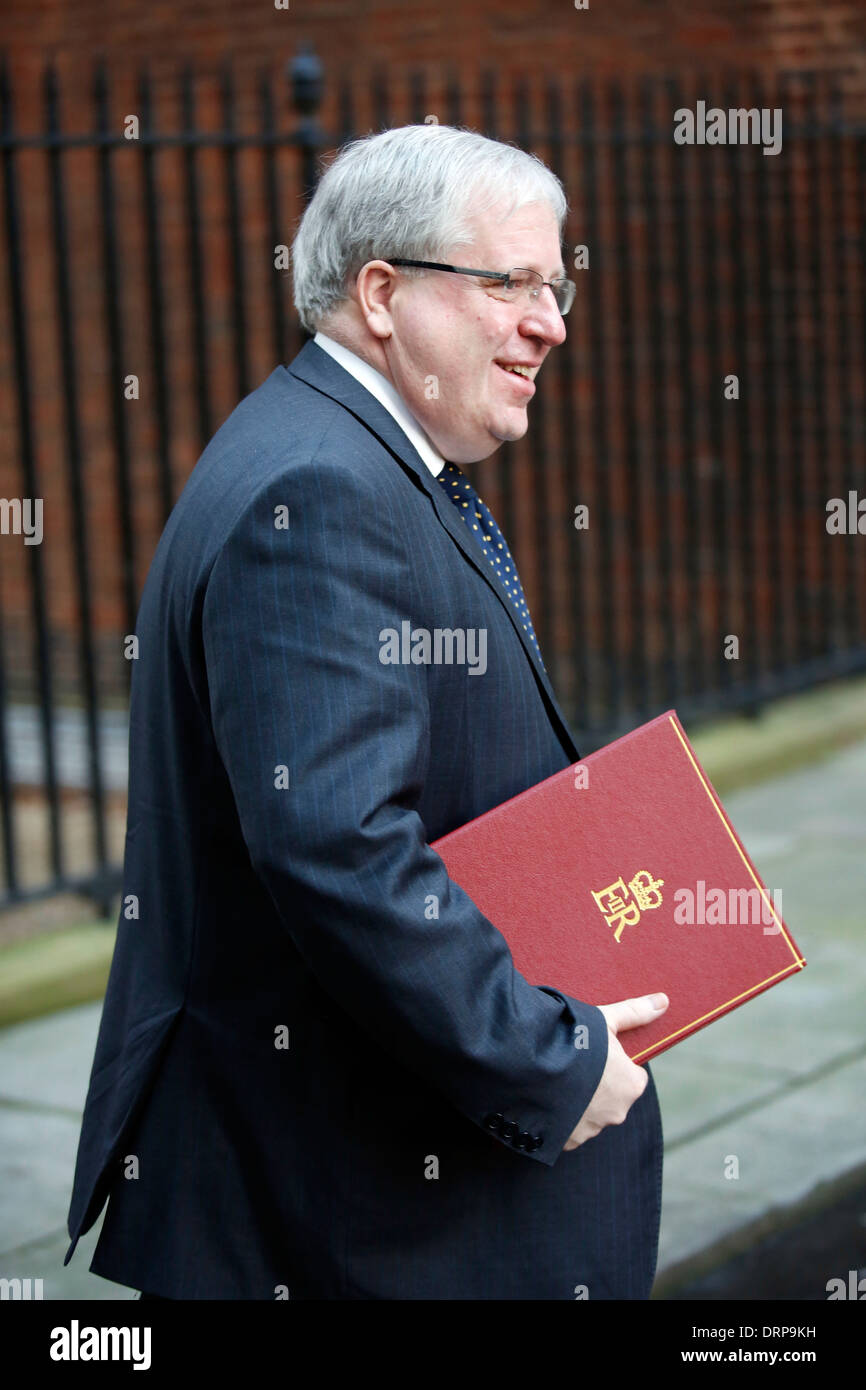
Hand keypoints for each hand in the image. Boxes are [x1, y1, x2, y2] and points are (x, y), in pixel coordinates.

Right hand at [562, 993, 668, 1150]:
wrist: (532, 1064)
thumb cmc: (574, 1039)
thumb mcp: (605, 1019)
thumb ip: (635, 1012)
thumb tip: (664, 1000)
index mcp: (631, 1086)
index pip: (633, 1077)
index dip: (615, 1065)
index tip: (597, 1055)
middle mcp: (617, 1113)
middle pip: (612, 1098)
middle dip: (598, 1086)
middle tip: (575, 1064)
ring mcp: (591, 1130)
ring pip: (590, 1115)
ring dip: (579, 1103)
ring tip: (558, 1079)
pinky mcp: (568, 1141)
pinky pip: (569, 1130)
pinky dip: (562, 1118)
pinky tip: (548, 1097)